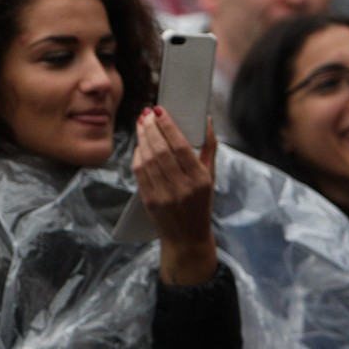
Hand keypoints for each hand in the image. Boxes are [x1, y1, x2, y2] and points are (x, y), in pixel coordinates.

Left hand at [133, 106, 217, 284]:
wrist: (187, 238)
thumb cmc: (200, 204)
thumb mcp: (211, 177)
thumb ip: (209, 147)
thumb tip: (206, 120)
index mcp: (200, 179)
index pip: (180, 146)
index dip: (168, 126)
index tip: (160, 110)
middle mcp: (182, 187)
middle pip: (161, 150)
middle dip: (151, 128)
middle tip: (146, 113)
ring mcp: (164, 195)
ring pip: (148, 160)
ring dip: (142, 138)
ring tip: (141, 124)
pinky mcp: (149, 201)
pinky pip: (139, 172)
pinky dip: (137, 155)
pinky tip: (139, 145)